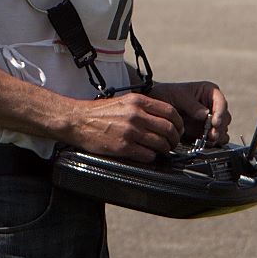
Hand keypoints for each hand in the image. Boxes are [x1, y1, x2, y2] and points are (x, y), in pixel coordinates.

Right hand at [66, 90, 184, 161]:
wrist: (78, 120)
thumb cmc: (99, 112)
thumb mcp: (123, 101)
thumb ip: (142, 107)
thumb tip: (162, 118)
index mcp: (137, 101)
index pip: (169, 110)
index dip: (178, 122)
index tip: (178, 128)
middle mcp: (136, 114)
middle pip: (169, 128)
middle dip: (174, 139)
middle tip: (172, 143)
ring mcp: (130, 131)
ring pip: (160, 143)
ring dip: (164, 149)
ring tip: (161, 151)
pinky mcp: (124, 147)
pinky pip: (147, 155)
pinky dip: (151, 157)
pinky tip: (147, 155)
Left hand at [148, 80, 231, 145]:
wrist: (156, 105)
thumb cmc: (168, 94)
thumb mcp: (178, 95)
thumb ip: (192, 104)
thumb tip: (205, 114)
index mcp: (209, 92)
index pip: (221, 103)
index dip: (220, 113)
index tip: (215, 122)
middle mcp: (213, 106)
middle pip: (225, 119)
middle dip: (219, 128)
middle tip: (211, 134)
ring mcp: (210, 120)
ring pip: (222, 130)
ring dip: (217, 136)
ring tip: (208, 139)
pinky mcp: (206, 131)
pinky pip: (214, 139)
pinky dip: (211, 142)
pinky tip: (204, 142)